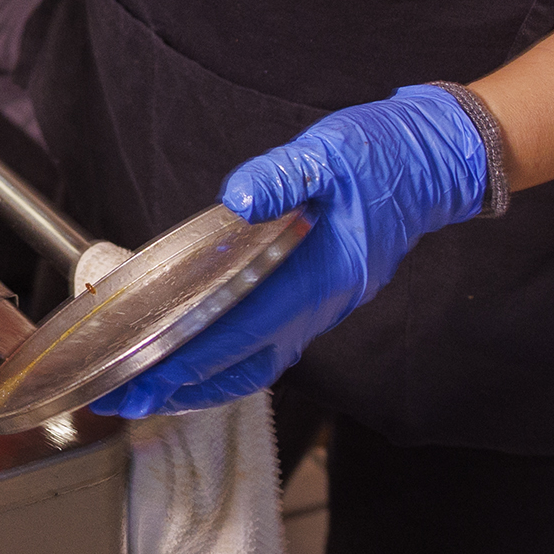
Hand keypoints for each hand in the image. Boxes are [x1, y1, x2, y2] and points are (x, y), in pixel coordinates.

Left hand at [90, 86, 489, 419]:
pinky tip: (195, 366)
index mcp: (319, 276)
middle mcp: (320, 306)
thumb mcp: (328, 154)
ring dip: (199, 385)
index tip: (142, 376)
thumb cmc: (378, 158)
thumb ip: (281, 177)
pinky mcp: (318, 302)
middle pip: (241, 364)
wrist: (430, 164)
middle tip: (123, 399)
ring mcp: (322, 309)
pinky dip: (226, 366)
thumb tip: (241, 200)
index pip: (241, 330)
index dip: (188, 358)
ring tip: (147, 394)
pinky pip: (267, 350)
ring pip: (254, 366)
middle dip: (179, 386)